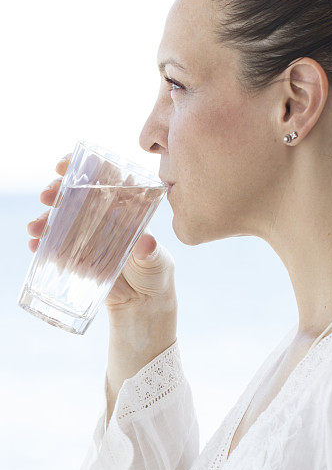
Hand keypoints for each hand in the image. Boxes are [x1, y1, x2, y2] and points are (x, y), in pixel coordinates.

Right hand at [26, 153, 176, 311]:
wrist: (143, 303)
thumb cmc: (156, 274)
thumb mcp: (157, 261)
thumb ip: (150, 252)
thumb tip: (146, 244)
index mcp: (123, 208)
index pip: (101, 178)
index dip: (80, 167)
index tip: (64, 165)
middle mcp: (101, 217)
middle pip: (74, 195)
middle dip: (56, 191)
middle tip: (47, 195)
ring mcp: (85, 236)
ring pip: (60, 219)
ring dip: (44, 219)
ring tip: (36, 228)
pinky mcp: (75, 257)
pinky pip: (53, 246)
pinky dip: (41, 245)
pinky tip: (35, 246)